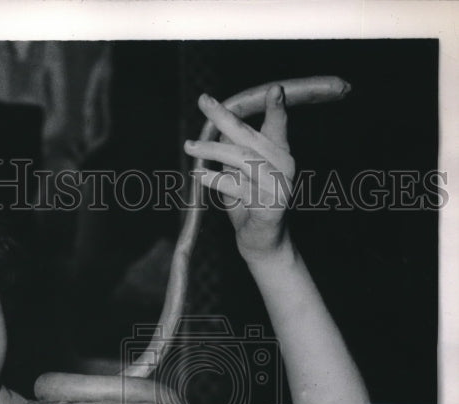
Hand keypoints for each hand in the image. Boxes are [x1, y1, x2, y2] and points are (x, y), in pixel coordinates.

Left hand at [184, 84, 295, 259]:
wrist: (261, 243)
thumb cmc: (249, 205)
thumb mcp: (240, 173)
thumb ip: (234, 151)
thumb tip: (217, 127)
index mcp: (280, 152)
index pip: (278, 124)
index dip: (276, 107)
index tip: (273, 89)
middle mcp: (284, 165)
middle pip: (251, 136)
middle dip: (225, 117)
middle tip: (203, 101)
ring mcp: (279, 185)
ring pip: (242, 159)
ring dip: (212, 150)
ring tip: (189, 146)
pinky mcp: (270, 206)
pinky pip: (236, 187)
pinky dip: (214, 179)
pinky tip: (198, 174)